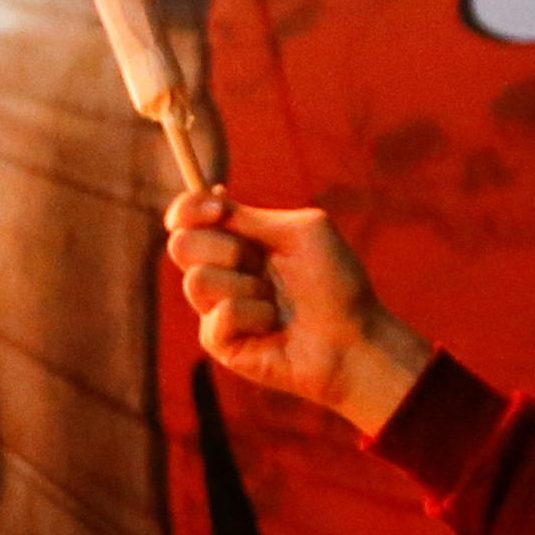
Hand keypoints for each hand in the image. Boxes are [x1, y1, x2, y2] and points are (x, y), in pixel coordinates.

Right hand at [166, 186, 433, 432]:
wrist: (352, 338)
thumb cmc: (336, 284)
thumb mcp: (301, 232)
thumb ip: (251, 216)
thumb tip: (210, 192)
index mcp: (238, 240)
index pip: (188, 217)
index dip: (189, 208)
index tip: (218, 207)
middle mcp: (222, 271)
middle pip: (181, 245)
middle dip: (225, 248)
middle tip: (260, 262)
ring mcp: (216, 307)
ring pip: (197, 281)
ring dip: (246, 286)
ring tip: (276, 302)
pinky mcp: (218, 342)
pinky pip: (219, 316)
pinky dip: (253, 316)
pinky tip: (273, 326)